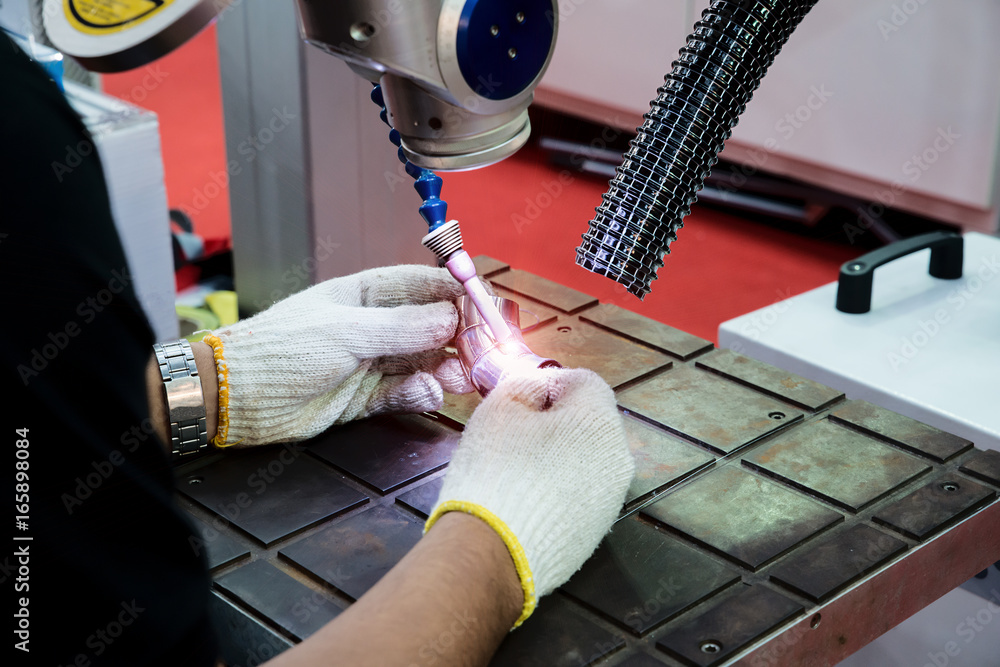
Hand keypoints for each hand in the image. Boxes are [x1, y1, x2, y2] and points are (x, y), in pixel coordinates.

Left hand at [204, 265, 472, 446]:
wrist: (236, 397)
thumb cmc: (280, 349)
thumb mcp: (345, 332)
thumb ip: (401, 328)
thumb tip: (450, 318)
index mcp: (367, 294)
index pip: (424, 285)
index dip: (459, 293)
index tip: (489, 306)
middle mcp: (374, 326)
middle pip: (433, 326)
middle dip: (461, 336)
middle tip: (486, 351)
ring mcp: (371, 362)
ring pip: (425, 362)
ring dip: (448, 368)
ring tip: (464, 376)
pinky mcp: (365, 399)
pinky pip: (405, 392)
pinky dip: (421, 393)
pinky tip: (428, 392)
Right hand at [426, 367, 634, 626]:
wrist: (493, 552)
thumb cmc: (496, 470)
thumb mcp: (499, 409)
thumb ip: (523, 385)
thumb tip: (536, 389)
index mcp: (600, 421)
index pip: (583, 382)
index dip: (549, 382)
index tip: (518, 397)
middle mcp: (617, 459)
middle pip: (589, 423)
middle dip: (556, 421)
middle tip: (514, 433)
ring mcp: (610, 500)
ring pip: (586, 461)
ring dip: (558, 456)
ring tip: (516, 469)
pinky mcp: (595, 533)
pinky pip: (579, 495)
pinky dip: (558, 490)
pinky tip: (525, 500)